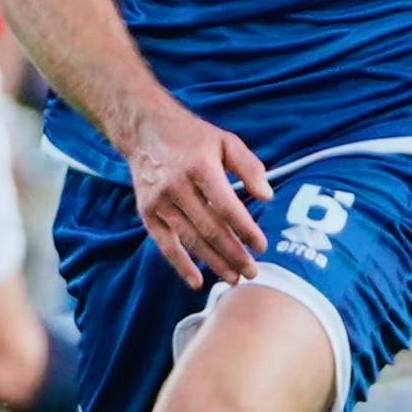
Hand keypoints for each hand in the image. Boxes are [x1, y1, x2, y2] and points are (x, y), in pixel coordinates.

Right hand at [120, 100, 270, 291]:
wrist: (144, 129)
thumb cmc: (192, 137)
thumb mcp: (225, 141)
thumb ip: (249, 167)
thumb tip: (266, 197)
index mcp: (201, 167)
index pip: (228, 207)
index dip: (246, 230)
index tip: (262, 247)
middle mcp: (178, 186)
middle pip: (210, 229)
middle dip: (234, 254)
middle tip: (253, 272)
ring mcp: (160, 201)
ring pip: (190, 240)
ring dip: (214, 263)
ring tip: (234, 278)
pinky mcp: (147, 212)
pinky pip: (165, 244)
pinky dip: (181, 265)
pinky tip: (197, 281)